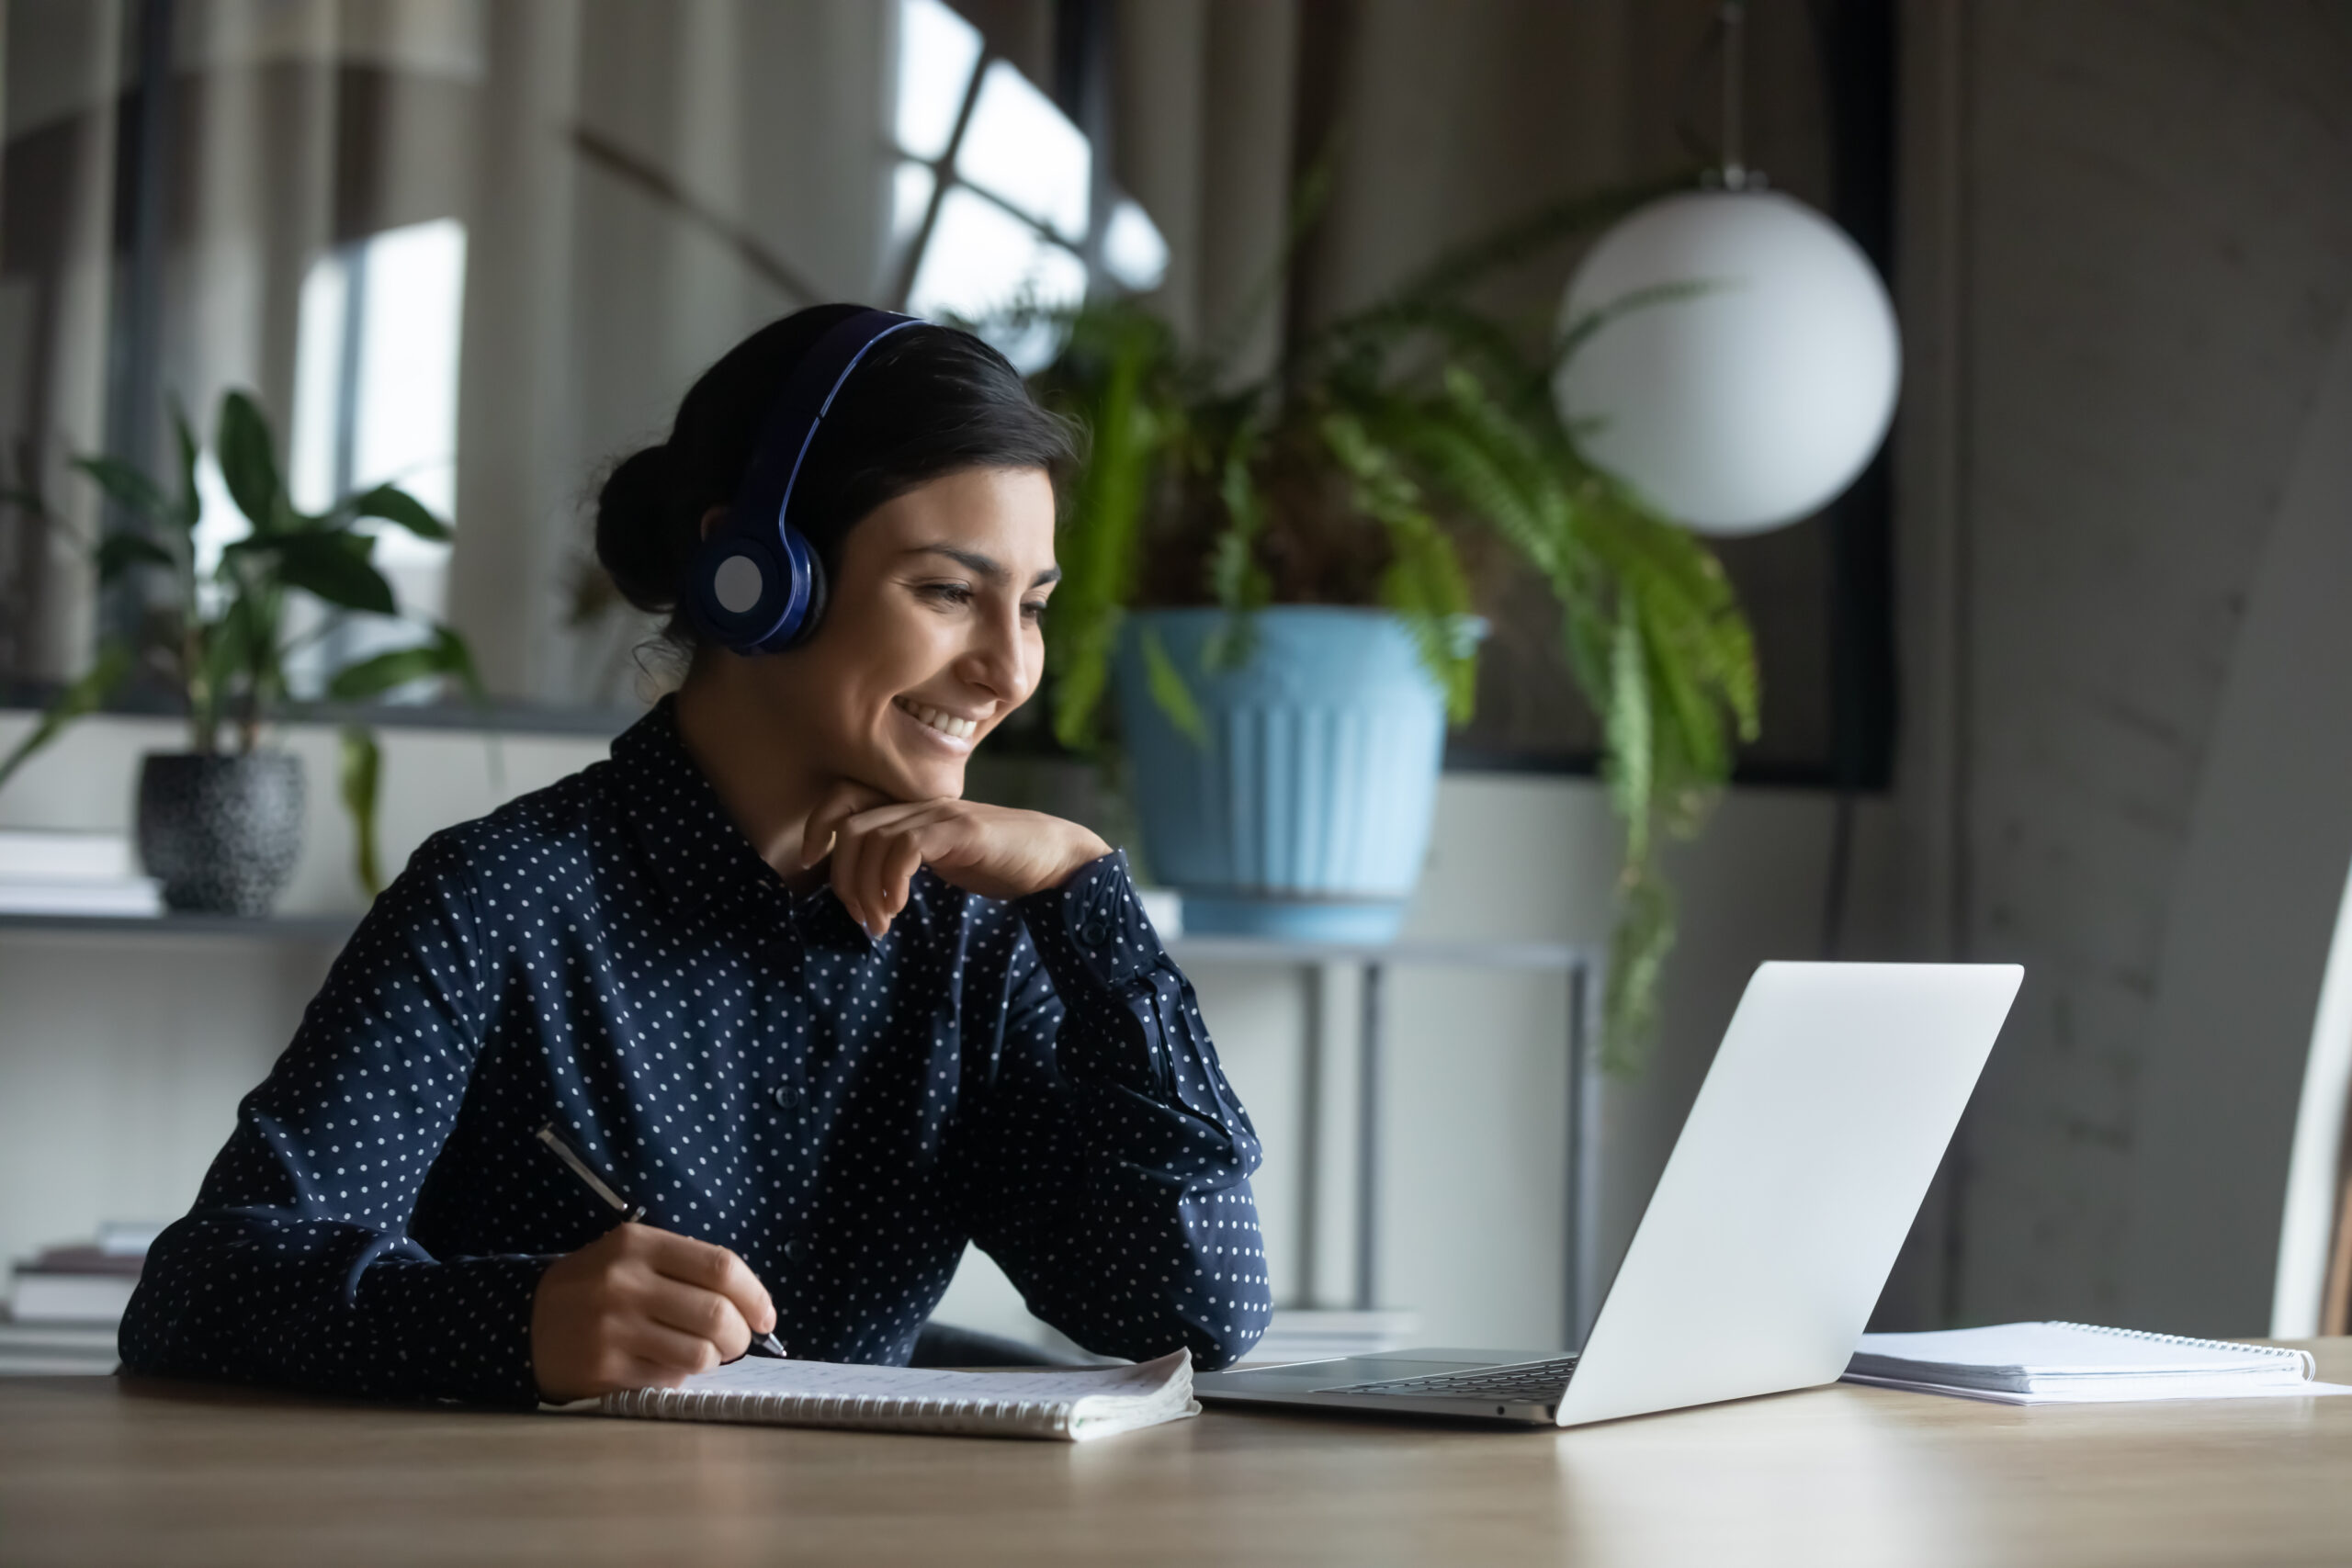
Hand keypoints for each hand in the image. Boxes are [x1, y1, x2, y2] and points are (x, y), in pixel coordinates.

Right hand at [530, 1222, 775, 1402]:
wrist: (526, 1325)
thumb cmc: (596, 1289)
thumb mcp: (632, 1257)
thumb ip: (686, 1269)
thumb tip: (751, 1304)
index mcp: (639, 1244)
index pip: (721, 1267)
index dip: (755, 1295)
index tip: (765, 1316)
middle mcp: (625, 1282)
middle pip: (716, 1313)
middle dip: (739, 1335)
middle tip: (735, 1342)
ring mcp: (613, 1328)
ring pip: (699, 1353)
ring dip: (713, 1360)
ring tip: (702, 1355)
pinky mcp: (605, 1368)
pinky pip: (669, 1378)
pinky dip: (680, 1377)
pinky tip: (664, 1366)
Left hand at [803, 783, 1111, 937]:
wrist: (1054, 857)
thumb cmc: (997, 862)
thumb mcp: (940, 858)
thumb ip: (905, 858)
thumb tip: (864, 887)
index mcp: (911, 807)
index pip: (845, 798)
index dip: (818, 825)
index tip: (811, 862)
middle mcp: (920, 803)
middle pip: (850, 827)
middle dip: (842, 878)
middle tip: (861, 918)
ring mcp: (941, 814)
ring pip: (871, 839)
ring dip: (866, 889)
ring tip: (881, 922)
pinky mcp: (961, 830)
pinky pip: (906, 847)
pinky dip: (892, 880)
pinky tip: (899, 906)